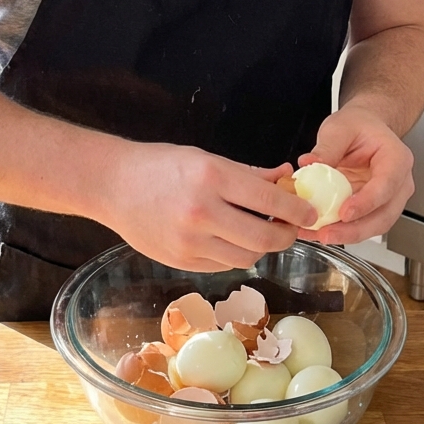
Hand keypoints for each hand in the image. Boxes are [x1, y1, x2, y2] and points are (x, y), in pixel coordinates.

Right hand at [105, 142, 316, 271]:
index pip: (269, 201)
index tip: (311, 213)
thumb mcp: (206, 158)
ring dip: (262, 247)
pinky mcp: (180, 261)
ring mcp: (190, 242)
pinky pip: (223, 265)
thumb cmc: (161, 165)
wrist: (112, 185)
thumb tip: (286, 179)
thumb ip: (248, 174)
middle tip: (291, 228)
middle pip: (263, 238)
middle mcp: (203, 212)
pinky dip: (236, 255)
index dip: (297, 210)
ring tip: (263, 232)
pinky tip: (233, 240)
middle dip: (286, 235)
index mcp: (212, 178)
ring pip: (246, 257)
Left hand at [295, 102, 413, 244]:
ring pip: (375, 226)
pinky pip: (362, 225)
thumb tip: (309, 164)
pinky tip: (319, 231)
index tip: (344, 213)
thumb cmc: (359, 126)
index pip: (386, 185)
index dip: (366, 202)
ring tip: (319, 236)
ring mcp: (389, 199)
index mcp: (396, 158)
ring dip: (348, 235)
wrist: (366, 128)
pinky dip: (342, 231)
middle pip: (384, 215)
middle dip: (355, 230)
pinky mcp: (374, 209)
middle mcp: (399, 183)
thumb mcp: (340, 127)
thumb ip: (327, 147)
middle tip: (327, 234)